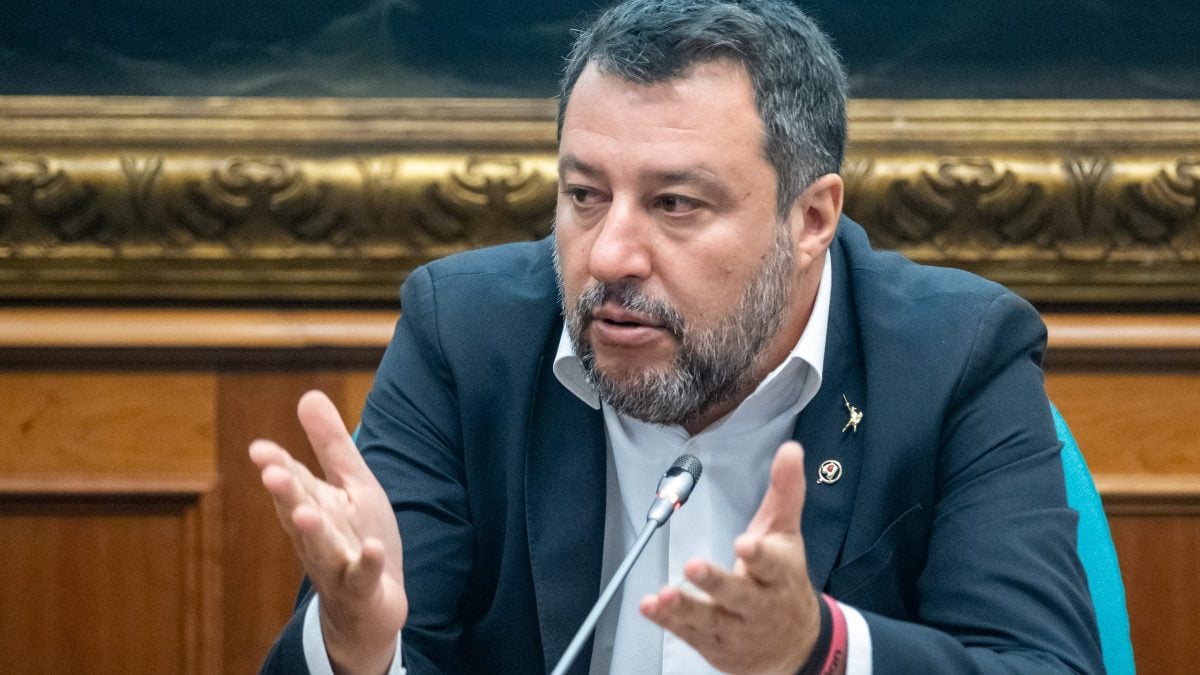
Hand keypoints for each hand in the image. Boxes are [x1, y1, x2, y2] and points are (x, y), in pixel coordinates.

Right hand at [249, 390, 406, 673]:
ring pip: (322, 548)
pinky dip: (367, 564)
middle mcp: (318, 537)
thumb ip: (330, 445)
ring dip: (314, 531)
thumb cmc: (356, 538)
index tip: (260, 449)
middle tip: (272, 473)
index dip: (278, 465)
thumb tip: (308, 395)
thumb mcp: (350, 485)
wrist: (370, 609)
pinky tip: (372, 549)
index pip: (294, 483)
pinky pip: (363, 578)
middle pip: (299, 513)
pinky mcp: (362, 591)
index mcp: (314, 507)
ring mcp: (337, 566)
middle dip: (286, 494)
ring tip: (307, 514)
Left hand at [640, 441, 821, 673]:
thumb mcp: (786, 534)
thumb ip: (785, 491)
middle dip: (716, 582)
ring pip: (711, 619)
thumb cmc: (783, 580)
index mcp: (780, 574)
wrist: (797, 646)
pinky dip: (669, 622)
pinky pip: (690, 633)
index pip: (772, 563)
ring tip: (665, 594)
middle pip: (738, 594)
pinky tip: (651, 607)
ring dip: (686, 607)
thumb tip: (790, 448)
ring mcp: (737, 628)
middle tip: (694, 566)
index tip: (745, 543)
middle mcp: (759, 604)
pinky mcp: (715, 645)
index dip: (759, 554)